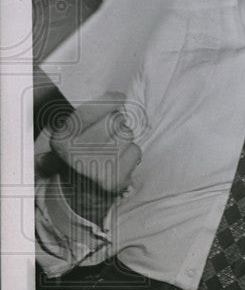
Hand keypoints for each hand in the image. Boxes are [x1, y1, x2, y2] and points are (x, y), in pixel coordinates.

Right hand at [48, 96, 141, 220]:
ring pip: (127, 134)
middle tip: (111, 128)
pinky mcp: (116, 178)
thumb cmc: (79, 156)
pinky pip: (135, 151)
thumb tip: (116, 97)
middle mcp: (78, 154)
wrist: (81, 193)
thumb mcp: (69, 138)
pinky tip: (120, 159)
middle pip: (113, 120)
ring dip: (124, 137)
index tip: (119, 96)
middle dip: (117, 120)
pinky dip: (131, 152)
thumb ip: (83, 118)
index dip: (107, 101)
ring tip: (113, 146)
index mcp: (63, 141)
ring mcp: (98, 167)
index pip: (87, 113)